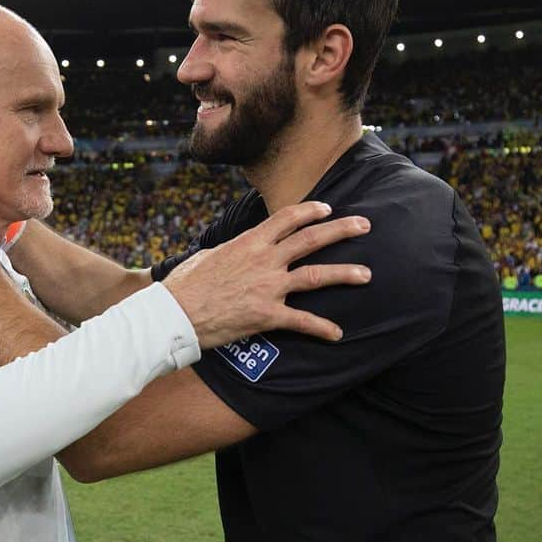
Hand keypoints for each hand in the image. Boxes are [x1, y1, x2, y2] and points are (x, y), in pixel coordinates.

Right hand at [162, 202, 370, 348]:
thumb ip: (229, 251)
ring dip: (345, 274)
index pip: (287, 218)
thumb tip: (231, 249)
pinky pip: (302, 321)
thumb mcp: (207, 256)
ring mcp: (268, 287)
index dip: (311, 211)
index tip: (328, 208)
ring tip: (367, 274)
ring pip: (316, 275)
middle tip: (365, 226)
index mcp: (249, 242)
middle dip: (341, 230)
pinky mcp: (267, 315)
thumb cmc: (185, 286)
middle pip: (311, 239)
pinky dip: (322, 328)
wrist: (174, 314)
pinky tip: (338, 333)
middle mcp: (264, 260)